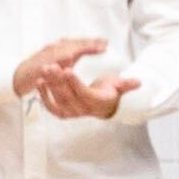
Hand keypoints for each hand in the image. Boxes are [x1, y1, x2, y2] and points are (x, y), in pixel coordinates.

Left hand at [15, 38, 131, 118]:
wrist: (105, 106)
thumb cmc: (111, 91)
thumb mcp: (119, 86)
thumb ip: (126, 84)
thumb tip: (139, 82)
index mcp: (96, 101)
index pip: (83, 92)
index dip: (75, 82)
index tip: (67, 69)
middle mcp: (83, 109)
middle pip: (68, 95)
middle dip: (58, 80)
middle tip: (50, 66)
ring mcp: (73, 112)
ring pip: (58, 98)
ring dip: (49, 85)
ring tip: (44, 70)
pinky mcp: (65, 112)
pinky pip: (52, 106)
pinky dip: (44, 96)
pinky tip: (39, 83)